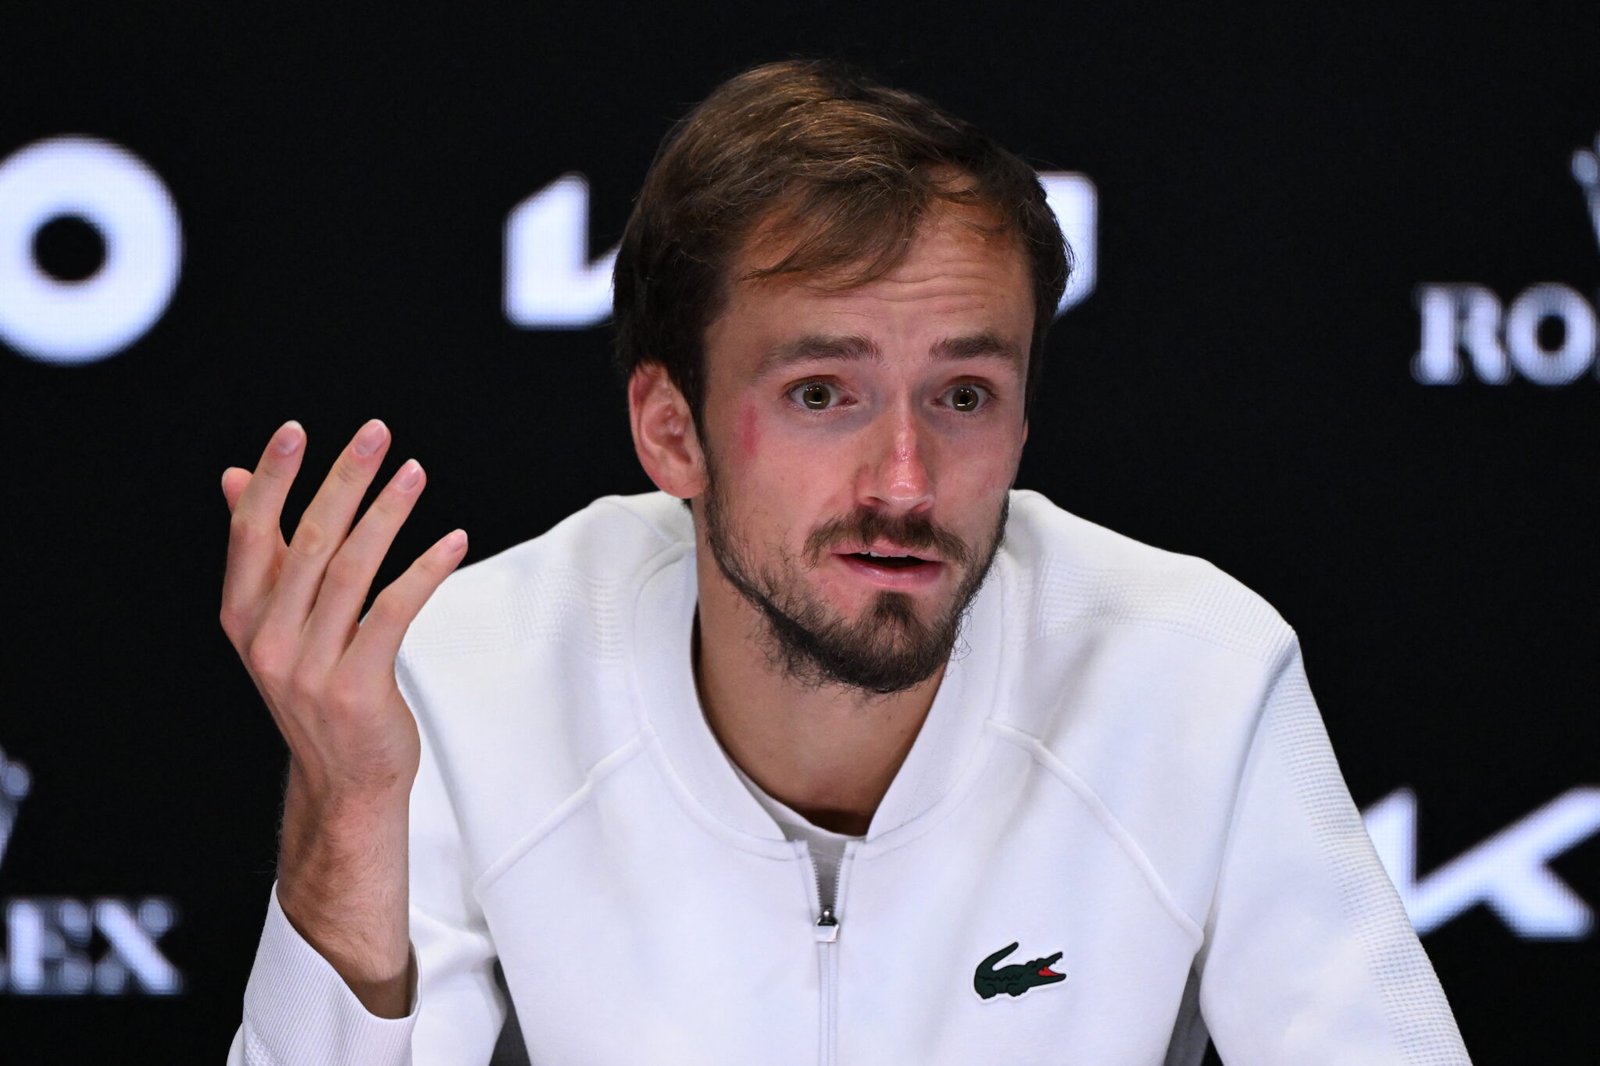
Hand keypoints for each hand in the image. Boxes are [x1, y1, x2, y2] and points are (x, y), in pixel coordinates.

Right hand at [220, 418, 464, 804]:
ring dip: (388, 513)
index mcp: (244, 616)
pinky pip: (394, 612)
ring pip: (353, 569)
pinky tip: (452, 540)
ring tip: (414, 472)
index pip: (251, 532)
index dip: (271, 478)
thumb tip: (232, 478)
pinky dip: (425, 570)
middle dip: (343, 480)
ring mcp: (310, 667)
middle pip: (310, 540)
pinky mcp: (357, 687)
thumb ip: (263, 552)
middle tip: (375, 434)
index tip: (295, 430)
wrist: (344, 780)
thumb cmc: (317, 688)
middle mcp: (268, 639)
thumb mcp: (276, 622)